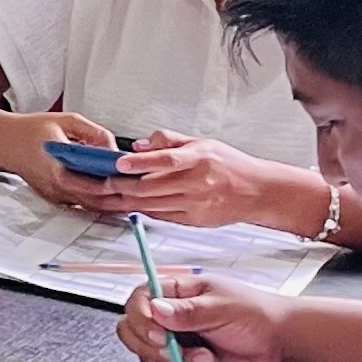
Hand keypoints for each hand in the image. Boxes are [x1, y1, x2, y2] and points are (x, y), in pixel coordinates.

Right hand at [9, 111, 135, 212]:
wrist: (3, 142)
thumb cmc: (30, 130)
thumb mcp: (66, 120)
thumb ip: (94, 132)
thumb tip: (115, 148)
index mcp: (58, 169)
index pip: (95, 184)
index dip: (117, 184)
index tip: (135, 179)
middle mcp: (57, 187)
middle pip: (97, 200)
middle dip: (121, 197)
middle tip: (143, 192)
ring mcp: (56, 196)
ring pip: (91, 206)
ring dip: (113, 203)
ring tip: (135, 196)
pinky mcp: (56, 198)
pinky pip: (82, 204)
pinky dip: (100, 202)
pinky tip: (116, 196)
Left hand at [109, 130, 272, 226]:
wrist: (258, 192)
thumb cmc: (231, 165)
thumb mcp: (203, 142)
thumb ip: (170, 141)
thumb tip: (140, 144)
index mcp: (199, 159)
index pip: (165, 160)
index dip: (139, 162)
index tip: (119, 163)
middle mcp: (197, 183)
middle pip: (151, 187)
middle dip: (122, 185)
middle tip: (103, 181)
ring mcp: (195, 204)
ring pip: (151, 205)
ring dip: (126, 200)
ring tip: (109, 193)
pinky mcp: (193, 220)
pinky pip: (161, 216)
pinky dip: (142, 210)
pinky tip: (130, 204)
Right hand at [116, 269, 288, 361]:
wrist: (280, 346)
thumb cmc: (257, 315)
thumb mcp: (222, 307)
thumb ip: (188, 311)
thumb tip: (156, 309)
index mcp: (175, 292)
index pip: (139, 299)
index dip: (141, 316)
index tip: (158, 330)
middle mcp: (169, 317)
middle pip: (132, 328)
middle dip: (149, 343)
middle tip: (171, 346)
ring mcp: (174, 341)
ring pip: (146, 354)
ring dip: (173, 360)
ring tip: (204, 356)